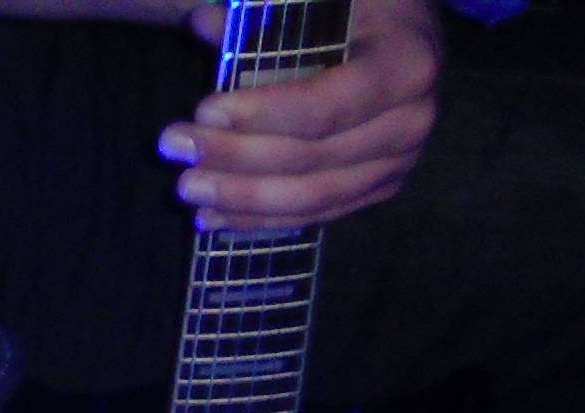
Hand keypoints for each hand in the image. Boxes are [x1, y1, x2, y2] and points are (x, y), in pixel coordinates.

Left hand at [166, 0, 438, 227]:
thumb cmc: (357, 9)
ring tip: (184, 188)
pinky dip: (260, 219)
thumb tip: (201, 23)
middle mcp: (412, 121)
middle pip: (309, 158)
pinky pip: (314, 214)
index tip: (203, 109)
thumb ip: (267, 16)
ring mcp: (398, 162)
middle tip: (172, 146)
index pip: (323, 108)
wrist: (402, 34)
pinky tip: (211, 216)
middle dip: (233, 158)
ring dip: (239, 198)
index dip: (260, 115)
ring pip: (309, 197)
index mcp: (406, 64)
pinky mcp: (378, 188)